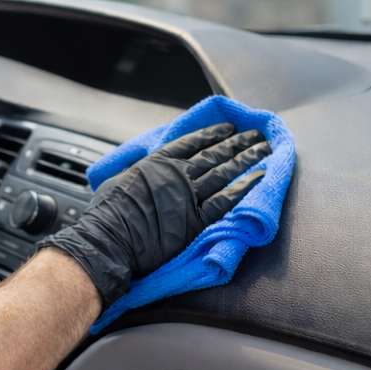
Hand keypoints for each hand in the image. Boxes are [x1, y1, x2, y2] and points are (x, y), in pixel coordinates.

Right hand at [37, 122, 269, 306]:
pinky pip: (227, 200)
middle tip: (255, 135)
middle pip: (214, 154)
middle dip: (237, 143)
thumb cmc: (107, 214)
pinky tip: (259, 176)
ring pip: (225, 172)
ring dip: (247, 158)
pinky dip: (244, 186)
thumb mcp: (118, 181)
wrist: (110, 240)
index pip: (191, 143)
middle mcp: (177, 175)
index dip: (212, 134)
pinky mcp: (197, 220)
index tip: (228, 128)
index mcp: (157, 163)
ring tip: (264, 148)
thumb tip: (142, 172)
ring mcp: (189, 196)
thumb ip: (137, 173)